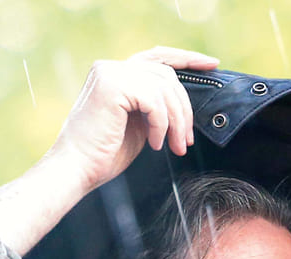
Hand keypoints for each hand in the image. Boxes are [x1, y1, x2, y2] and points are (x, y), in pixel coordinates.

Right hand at [43, 46, 218, 196]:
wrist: (78, 168)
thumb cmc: (106, 153)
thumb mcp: (139, 125)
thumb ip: (155, 107)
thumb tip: (184, 107)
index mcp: (117, 74)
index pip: (158, 58)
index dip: (187, 59)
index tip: (212, 65)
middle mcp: (111, 67)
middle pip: (168, 76)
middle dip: (184, 111)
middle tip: (186, 141)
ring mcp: (109, 73)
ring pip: (164, 89)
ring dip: (176, 122)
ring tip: (174, 147)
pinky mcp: (111, 84)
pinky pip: (154, 101)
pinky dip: (160, 125)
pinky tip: (154, 143)